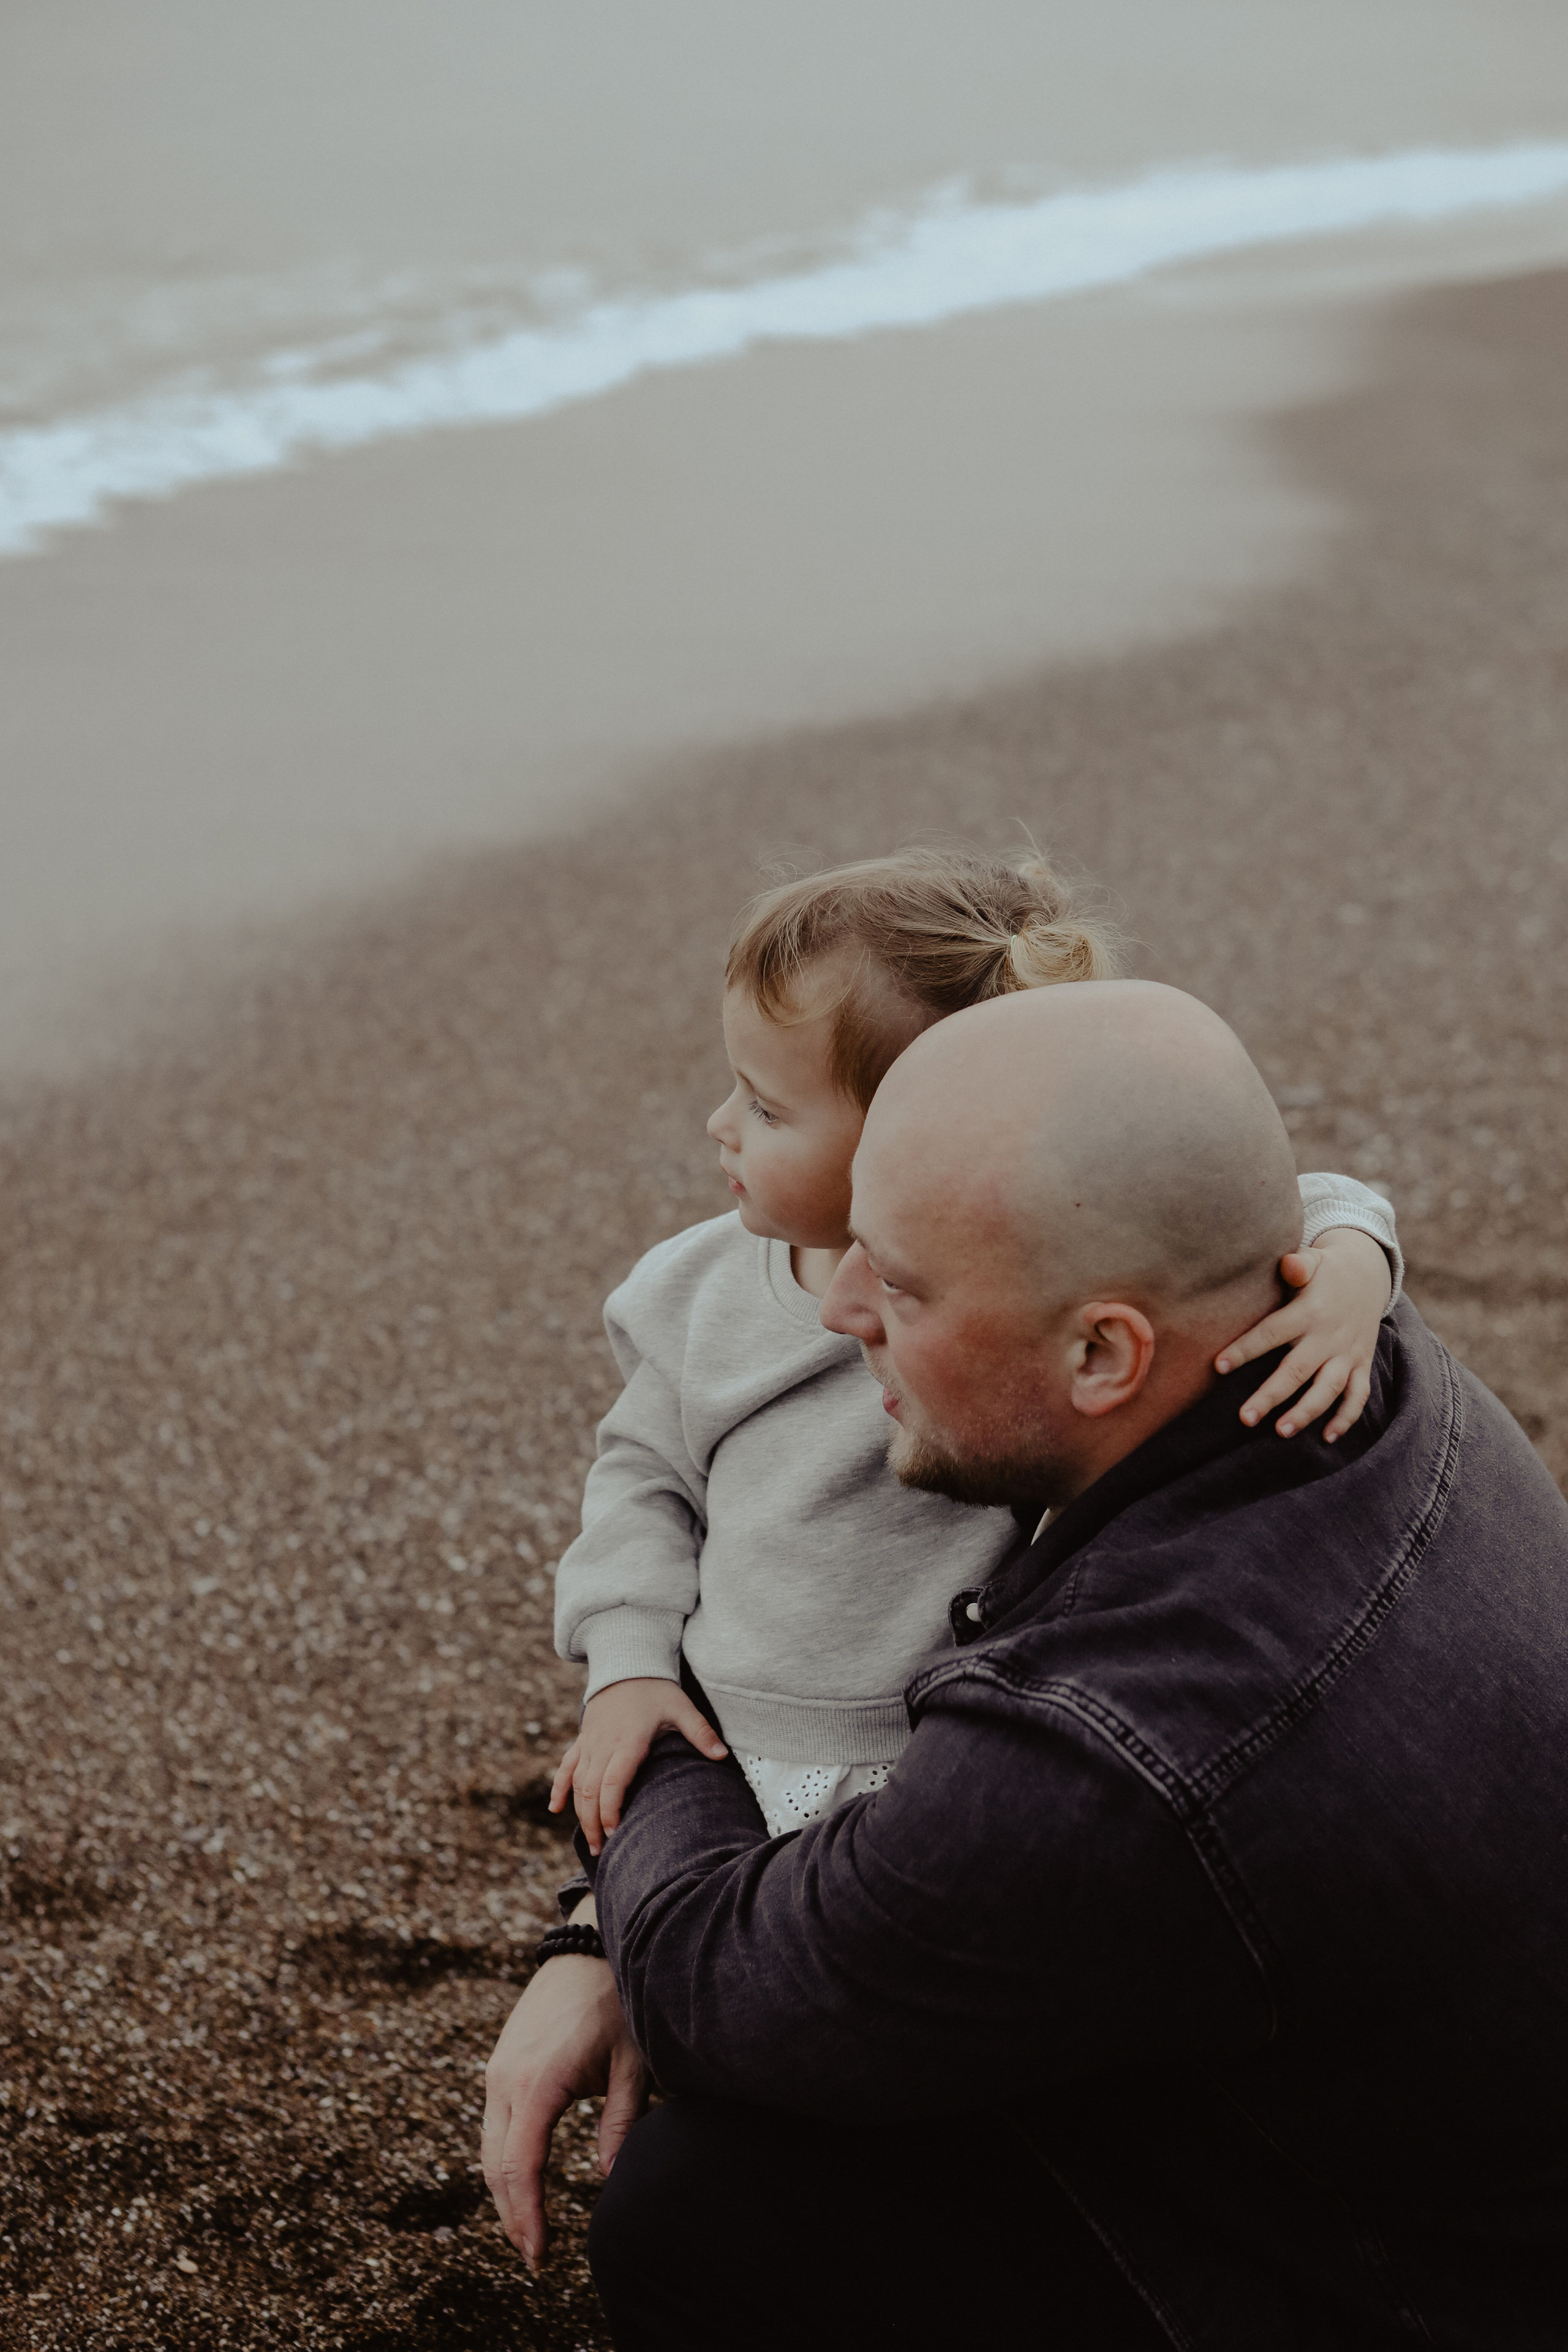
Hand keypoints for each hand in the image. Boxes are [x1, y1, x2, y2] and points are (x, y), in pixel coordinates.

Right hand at [480, 1901, 649, 2269]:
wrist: (591, 1944)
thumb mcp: (632, 2066)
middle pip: (496, 2166)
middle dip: (511, 2216)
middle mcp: (505, 2079)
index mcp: (537, 2083)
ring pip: (490, 2147)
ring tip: (527, 2230)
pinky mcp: (502, 2060)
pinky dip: (502, 2159)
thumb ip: (622, 2126)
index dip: (528, 2218)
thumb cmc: (617, 2003)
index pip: (521, 2168)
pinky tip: (522, 2180)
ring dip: (503, 2192)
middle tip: (533, 2258)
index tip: (540, 2257)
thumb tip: (612, 2183)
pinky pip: (494, 2123)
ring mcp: (498, 2068)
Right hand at [549, 1676, 726, 1854]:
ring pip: (577, 1783)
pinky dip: (559, 1787)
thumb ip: (701, 1732)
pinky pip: (566, 1766)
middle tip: (602, 1851)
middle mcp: (603, 1745)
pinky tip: (555, 1808)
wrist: (626, 1662)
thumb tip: (722, 1754)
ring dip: (580, 1813)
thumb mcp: (681, 1707)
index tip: (615, 1833)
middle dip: (593, 1823)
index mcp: (627, 1741)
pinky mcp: (583, 1739)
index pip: (613, 1782)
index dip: (611, 1810)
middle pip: (591, 1791)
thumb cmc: (656, 1688)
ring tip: (591, 1841)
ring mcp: (589, 1743)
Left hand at [1216, 1226, 1392, 1442]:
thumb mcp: (1315, 1261)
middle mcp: (1329, 1336)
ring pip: (1329, 1389)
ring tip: (1281, 1431)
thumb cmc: (1326, 1272)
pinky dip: (1346, 1418)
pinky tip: (1327, 1438)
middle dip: (1271, 1396)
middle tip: (1245, 1418)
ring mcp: (1348, 1353)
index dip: (1246, 1349)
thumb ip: (1299, 1265)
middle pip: (1298, 1370)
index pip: (1272, 1333)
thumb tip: (1288, 1263)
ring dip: (1307, 1412)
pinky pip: (1358, 1396)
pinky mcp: (1362, 1364)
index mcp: (1309, 1312)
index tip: (1219, 1366)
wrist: (1369, 1275)